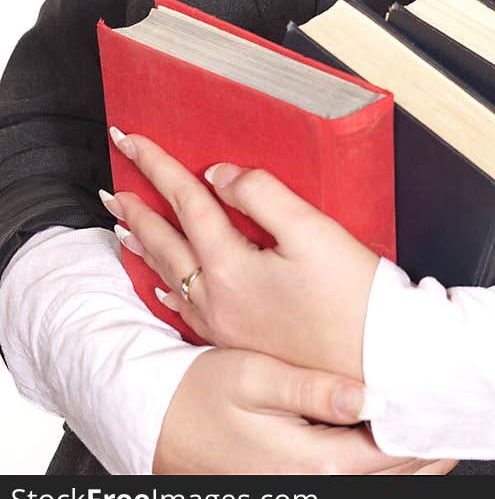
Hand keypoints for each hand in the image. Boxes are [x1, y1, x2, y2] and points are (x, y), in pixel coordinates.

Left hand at [104, 126, 380, 378]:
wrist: (375, 360)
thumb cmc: (352, 295)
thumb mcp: (311, 230)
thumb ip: (261, 194)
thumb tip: (221, 175)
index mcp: (231, 267)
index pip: (186, 201)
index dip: (158, 165)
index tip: (132, 139)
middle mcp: (217, 299)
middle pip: (166, 241)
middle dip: (137, 206)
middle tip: (114, 183)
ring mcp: (223, 325)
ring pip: (168, 276)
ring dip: (144, 244)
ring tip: (123, 224)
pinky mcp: (237, 341)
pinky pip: (184, 308)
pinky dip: (164, 287)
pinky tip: (158, 287)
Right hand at [153, 347, 456, 474]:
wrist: (155, 424)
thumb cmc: (199, 395)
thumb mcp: (253, 377)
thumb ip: (312, 389)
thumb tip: (367, 395)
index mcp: (310, 464)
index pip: (390, 455)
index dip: (427, 433)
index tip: (454, 411)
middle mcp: (311, 489)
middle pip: (392, 477)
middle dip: (429, 450)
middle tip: (459, 420)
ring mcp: (302, 494)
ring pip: (376, 486)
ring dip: (410, 462)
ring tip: (438, 432)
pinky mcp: (294, 490)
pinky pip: (352, 483)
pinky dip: (382, 467)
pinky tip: (392, 443)